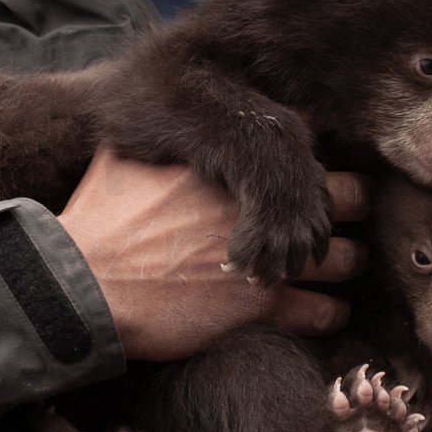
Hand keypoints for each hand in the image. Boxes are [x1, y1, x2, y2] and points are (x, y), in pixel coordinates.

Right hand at [57, 147, 368, 361]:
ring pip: (343, 256)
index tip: (314, 163)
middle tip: (342, 212)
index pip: (300, 147)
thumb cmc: (98, 225)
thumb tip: (154, 118)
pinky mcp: (262, 310)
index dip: (313, 155)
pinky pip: (323, 312)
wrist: (86, 291)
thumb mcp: (121, 162)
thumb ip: (156, 142)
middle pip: (343, 196)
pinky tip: (330, 310)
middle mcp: (258, 210)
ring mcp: (266, 260)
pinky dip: (332, 312)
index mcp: (231, 169)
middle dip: (346, 204)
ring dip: (346, 260)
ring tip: (343, 263)